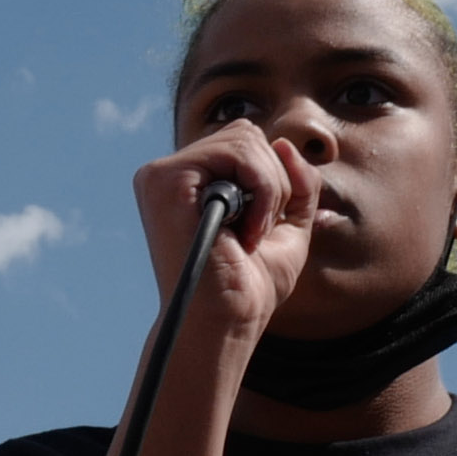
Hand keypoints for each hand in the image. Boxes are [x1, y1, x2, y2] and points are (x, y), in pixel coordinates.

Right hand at [134, 124, 316, 366]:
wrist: (226, 322)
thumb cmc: (250, 286)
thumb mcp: (286, 225)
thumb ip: (295, 182)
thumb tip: (284, 142)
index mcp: (189, 183)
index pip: (244, 143)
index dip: (272, 178)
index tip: (264, 228)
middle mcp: (169, 175)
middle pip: (245, 133)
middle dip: (274, 180)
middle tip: (260, 231)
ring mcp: (161, 175)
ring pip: (245, 139)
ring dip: (271, 188)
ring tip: (253, 233)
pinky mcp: (165, 179)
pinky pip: (236, 151)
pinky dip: (262, 188)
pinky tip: (248, 230)